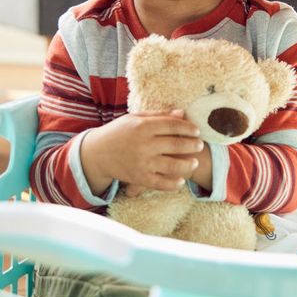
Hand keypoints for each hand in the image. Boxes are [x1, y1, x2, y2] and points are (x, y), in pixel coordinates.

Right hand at [80, 110, 204, 194]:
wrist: (96, 153)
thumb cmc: (118, 132)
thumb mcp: (135, 118)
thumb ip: (159, 116)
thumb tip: (182, 113)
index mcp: (143, 126)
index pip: (172, 125)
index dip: (188, 128)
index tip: (197, 130)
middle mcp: (144, 144)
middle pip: (176, 144)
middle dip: (192, 145)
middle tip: (200, 145)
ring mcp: (142, 162)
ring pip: (172, 165)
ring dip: (187, 164)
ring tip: (194, 162)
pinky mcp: (139, 177)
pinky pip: (160, 183)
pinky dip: (173, 183)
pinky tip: (181, 180)